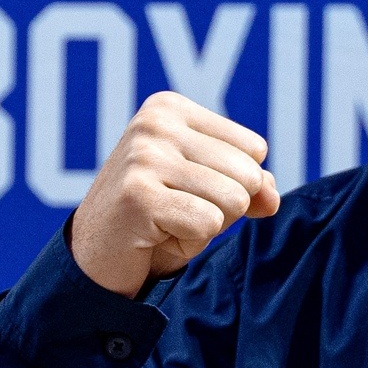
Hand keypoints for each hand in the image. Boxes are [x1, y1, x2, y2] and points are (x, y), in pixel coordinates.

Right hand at [67, 95, 278, 295]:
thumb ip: (251, 186)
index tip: (184, 191)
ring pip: (234, 200)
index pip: (254, 149)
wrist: (94, 260)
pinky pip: (208, 224)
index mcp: (171, 108)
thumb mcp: (209, 193)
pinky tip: (155, 236)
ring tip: (166, 223)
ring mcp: (144, 156)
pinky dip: (189, 242)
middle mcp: (155, 122)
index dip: (232, 184)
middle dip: (223, 208)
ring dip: (206, 226)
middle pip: (248, 174)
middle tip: (176, 214)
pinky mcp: (138, 195)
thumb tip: (272, 197)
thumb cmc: (156, 220)